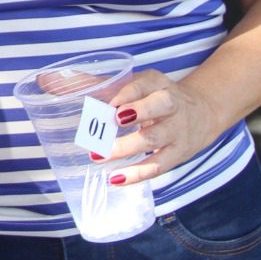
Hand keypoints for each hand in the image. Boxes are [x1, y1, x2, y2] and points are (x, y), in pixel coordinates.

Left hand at [101, 70, 225, 186]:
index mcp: (157, 83)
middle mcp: (172, 104)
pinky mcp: (178, 154)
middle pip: (159, 106)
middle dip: (136, 113)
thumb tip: (57, 81)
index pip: (144, 84)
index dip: (127, 94)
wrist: (204, 113)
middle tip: (110, 123)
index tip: (108, 104)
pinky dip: (137, 174)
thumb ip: (101, 84)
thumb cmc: (157, 97)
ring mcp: (177, 130)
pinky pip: (158, 166)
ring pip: (155, 139)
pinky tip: (116, 178)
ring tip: (99, 156)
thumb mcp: (138, 84)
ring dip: (126, 148)